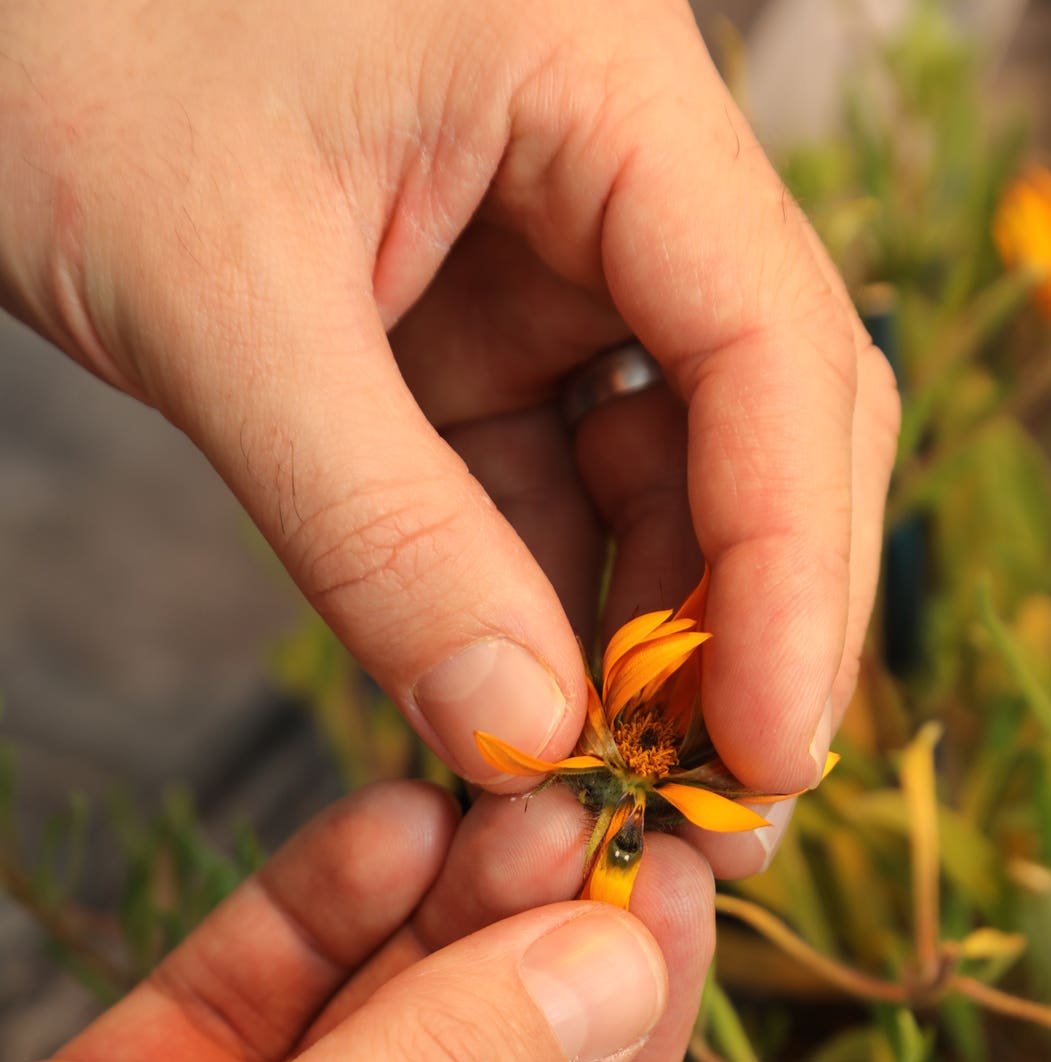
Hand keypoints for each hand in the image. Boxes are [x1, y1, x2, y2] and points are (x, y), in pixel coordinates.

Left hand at [0, 0, 897, 863]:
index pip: (771, 342)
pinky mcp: (487, 337)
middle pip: (768, 418)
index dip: (792, 565)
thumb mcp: (221, 298)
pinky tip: (536, 729)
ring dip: (656, 645)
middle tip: (723, 813)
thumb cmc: (66, 49)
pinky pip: (555, 496)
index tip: (769, 751)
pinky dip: (551, 618)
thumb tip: (529, 740)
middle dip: (752, 620)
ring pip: (674, 478)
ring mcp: (558, 258)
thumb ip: (379, 530)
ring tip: (623, 797)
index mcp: (601, 77)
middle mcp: (619, 167)